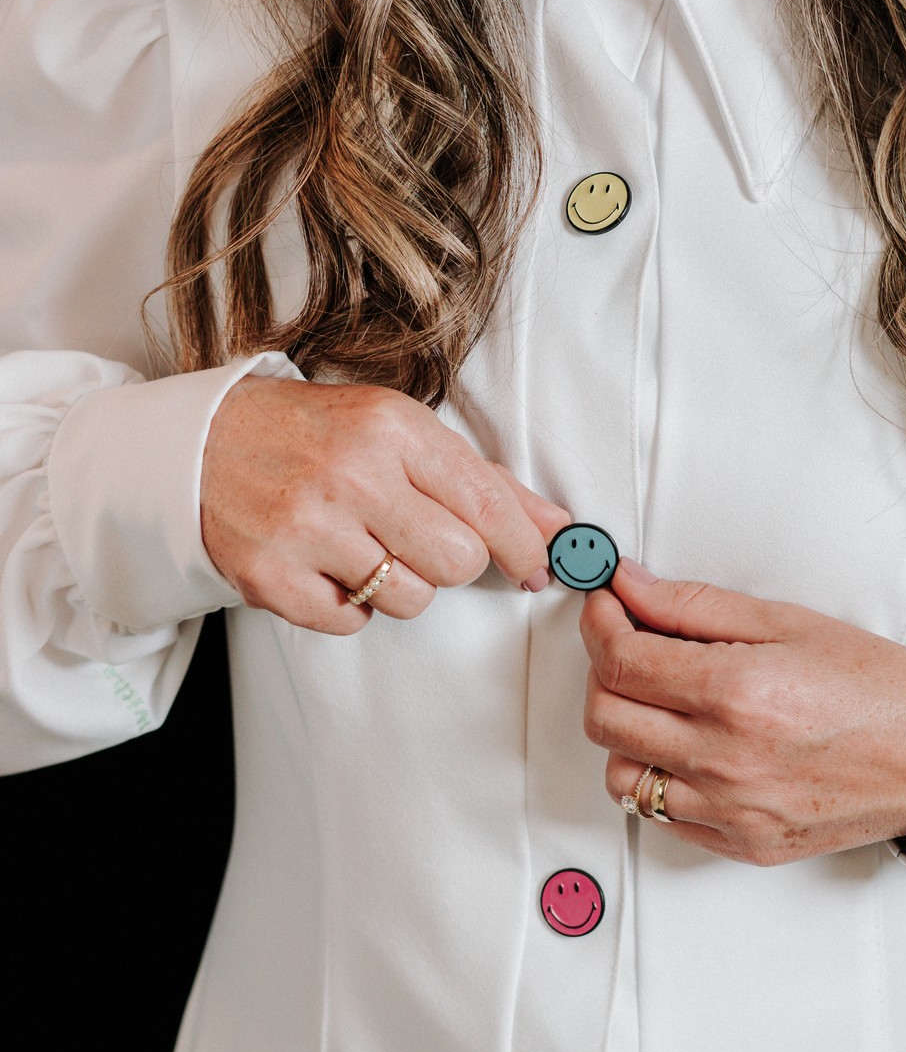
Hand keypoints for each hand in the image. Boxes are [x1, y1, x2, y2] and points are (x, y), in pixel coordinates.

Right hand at [201, 375, 569, 631]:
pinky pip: (353, 623)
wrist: (202, 444)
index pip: (488, 505)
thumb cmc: (314, 436)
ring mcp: (308, 528)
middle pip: (459, 561)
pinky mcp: (271, 576)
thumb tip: (556, 529)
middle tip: (418, 539)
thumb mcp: (399, 431)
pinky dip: (350, 607)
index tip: (536, 565)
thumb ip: (481, 481)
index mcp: (392, 428)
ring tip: (365, 547)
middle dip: (452, 561)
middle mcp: (352, 475)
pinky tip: (328, 567)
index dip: (525, 547)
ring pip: (411, 599)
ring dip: (400, 585)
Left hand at [581, 560, 905, 864]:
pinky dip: (658, 778)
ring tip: (663, 704)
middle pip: (605, 715)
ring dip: (625, 731)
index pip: (620, 659)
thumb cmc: (879, 686)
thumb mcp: (788, 621)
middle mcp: (726, 759)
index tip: (606, 606)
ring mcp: (731, 810)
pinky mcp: (741, 843)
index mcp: (738, 693)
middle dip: (604, 671)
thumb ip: (695, 606)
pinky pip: (660, 815)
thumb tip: (629, 588)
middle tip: (631, 645)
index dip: (600, 623)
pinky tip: (690, 748)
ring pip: (620, 774)